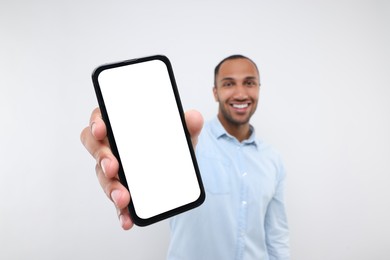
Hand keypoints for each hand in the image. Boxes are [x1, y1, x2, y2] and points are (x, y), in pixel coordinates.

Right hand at [80, 107, 203, 229]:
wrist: (179, 171)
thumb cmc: (171, 144)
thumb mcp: (183, 134)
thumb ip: (189, 124)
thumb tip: (195, 118)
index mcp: (123, 127)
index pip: (102, 119)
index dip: (97, 122)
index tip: (101, 130)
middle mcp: (114, 147)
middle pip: (96, 148)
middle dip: (102, 158)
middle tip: (113, 167)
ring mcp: (115, 171)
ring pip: (104, 177)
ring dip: (111, 188)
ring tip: (123, 198)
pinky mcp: (122, 191)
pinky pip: (117, 202)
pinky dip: (121, 212)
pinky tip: (127, 220)